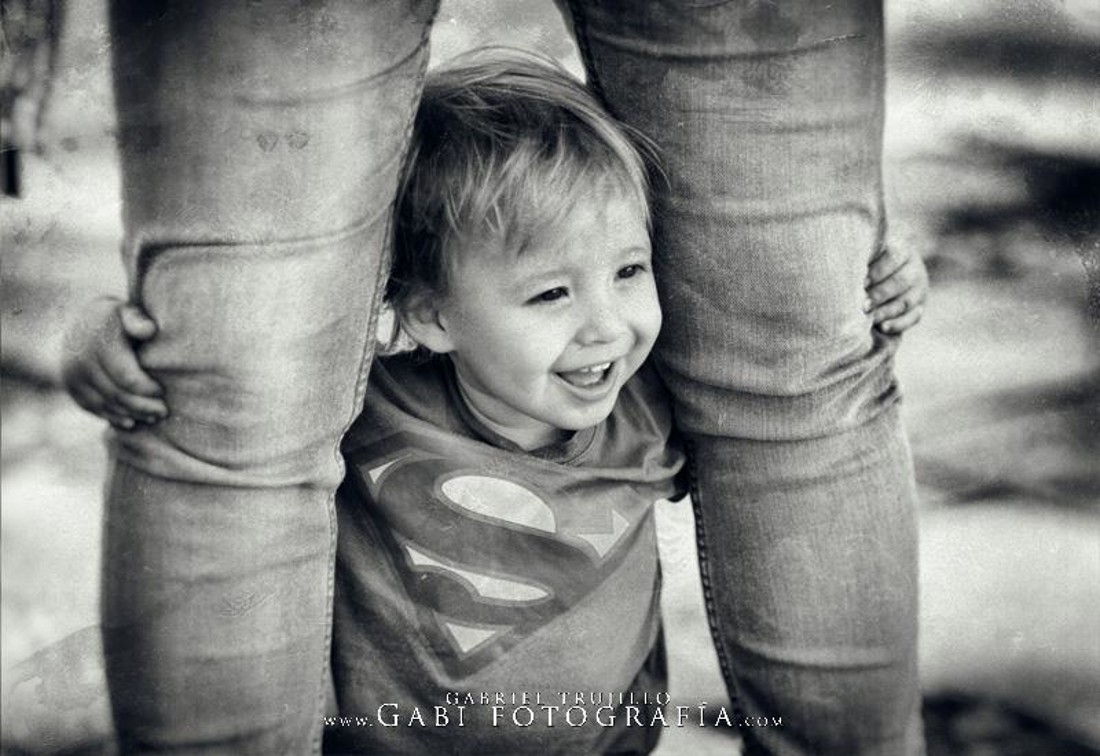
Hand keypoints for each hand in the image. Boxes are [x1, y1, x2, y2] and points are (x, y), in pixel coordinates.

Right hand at [60, 297, 167, 429]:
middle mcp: (82, 361)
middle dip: (142, 406)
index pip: (125, 376)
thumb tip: (149, 330)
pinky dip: (112, 417)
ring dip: (130, 414)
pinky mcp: (71, 387)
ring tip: (152, 418)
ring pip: (104, 404)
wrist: (82, 322)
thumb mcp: (126, 310)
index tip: (162, 392)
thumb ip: (137, 319)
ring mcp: (73, 376)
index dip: (146, 389)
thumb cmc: (115, 317)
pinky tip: (130, 421)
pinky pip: (92, 407)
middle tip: (163, 412)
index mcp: (99, 344)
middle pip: (116, 394)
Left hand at [863, 245, 928, 334]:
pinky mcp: (919, 307)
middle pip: (900, 281)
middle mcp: (914, 268)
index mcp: (901, 251)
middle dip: (880, 294)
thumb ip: (860, 262)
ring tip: (869, 318)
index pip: (893, 257)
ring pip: (906, 301)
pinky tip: (883, 328)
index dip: (877, 271)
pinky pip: (913, 317)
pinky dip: (898, 324)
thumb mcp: (868, 257)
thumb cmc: (867, 265)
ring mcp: (919, 289)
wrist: (882, 278)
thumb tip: (844, 271)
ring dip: (886, 311)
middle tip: (863, 304)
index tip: (862, 282)